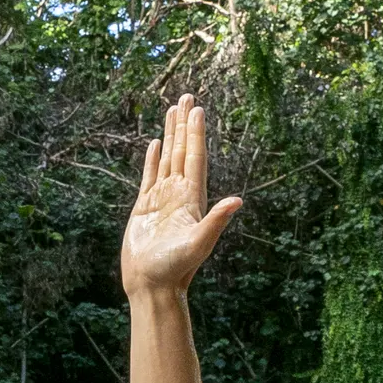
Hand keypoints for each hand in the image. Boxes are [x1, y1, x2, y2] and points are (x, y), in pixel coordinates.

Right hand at [120, 95, 243, 301]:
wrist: (152, 286)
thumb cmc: (175, 268)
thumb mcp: (199, 243)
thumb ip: (216, 220)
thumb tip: (238, 200)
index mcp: (193, 199)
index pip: (196, 158)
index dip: (197, 133)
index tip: (197, 109)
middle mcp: (179, 194)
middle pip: (183, 151)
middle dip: (184, 124)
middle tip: (187, 96)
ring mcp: (162, 199)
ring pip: (168, 158)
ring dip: (170, 135)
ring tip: (171, 110)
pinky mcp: (144, 207)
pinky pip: (150, 176)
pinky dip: (153, 159)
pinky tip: (155, 145)